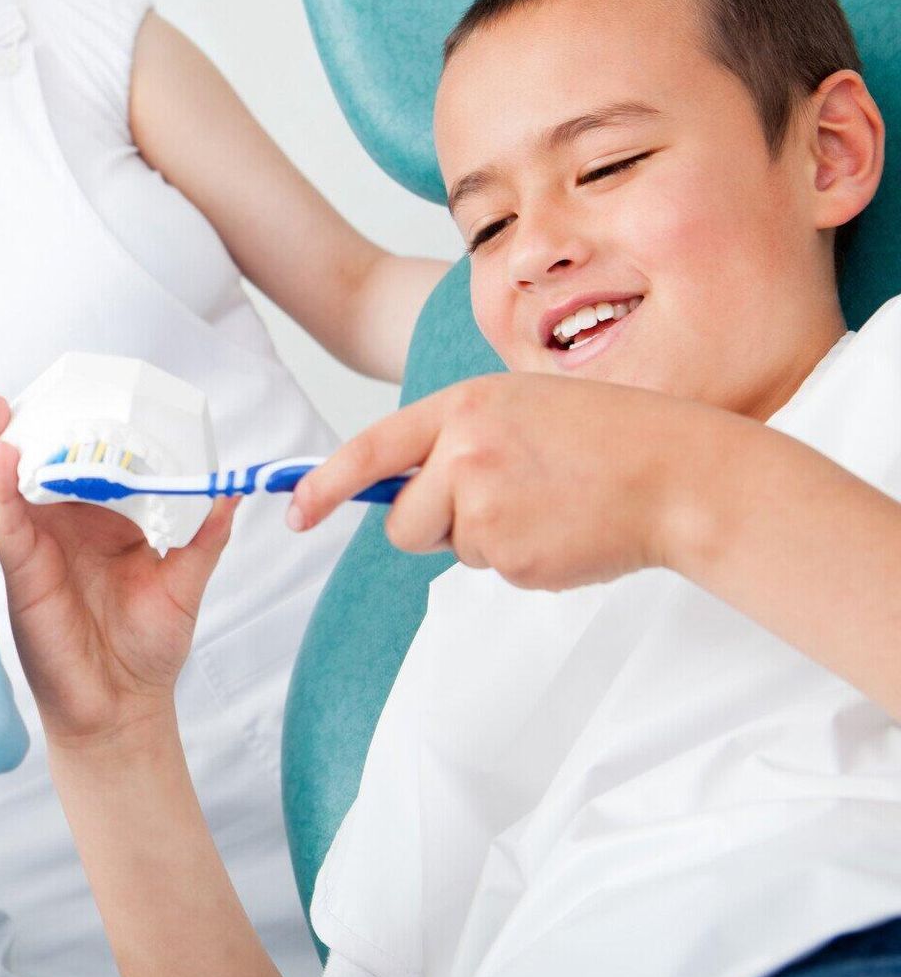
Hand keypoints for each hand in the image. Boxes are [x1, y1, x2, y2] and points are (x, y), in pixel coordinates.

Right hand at [0, 394, 238, 748]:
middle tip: (25, 388)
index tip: (83, 387)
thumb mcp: (184, 581)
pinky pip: (6, 520)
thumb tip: (233, 491)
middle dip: (23, 424)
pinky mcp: (21, 570)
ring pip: (4, 484)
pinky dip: (0, 486)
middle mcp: (60, 526)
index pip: (80, 460)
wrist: (125, 706)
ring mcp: (35, 545)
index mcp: (96, 520)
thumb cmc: (146, 647)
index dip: (74, 424)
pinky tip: (3, 456)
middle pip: (32, 462)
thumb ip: (205, 536)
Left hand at [290, 373, 716, 588]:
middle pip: (401, 521)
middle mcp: (465, 454)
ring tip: (545, 504)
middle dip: (431, 525)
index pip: (370, 449)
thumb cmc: (606, 437)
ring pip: (448, 548)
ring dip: (482, 539)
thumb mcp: (518, 409)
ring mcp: (487, 508)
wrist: (681, 474)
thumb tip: (395, 490)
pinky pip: (492, 569)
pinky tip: (564, 528)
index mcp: (463, 408)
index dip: (323, 485)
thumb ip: (456, 439)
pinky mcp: (513, 557)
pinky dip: (522, 558)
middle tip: (500, 500)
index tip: (294, 513)